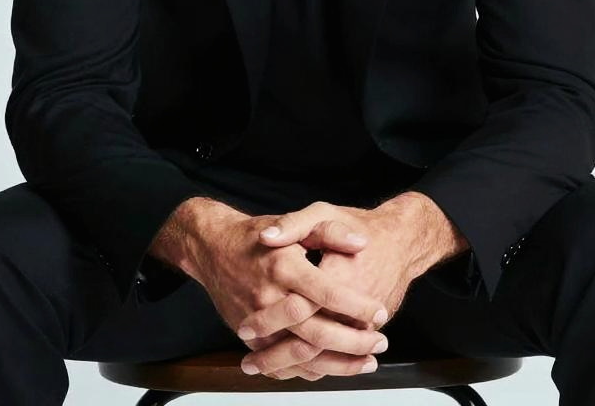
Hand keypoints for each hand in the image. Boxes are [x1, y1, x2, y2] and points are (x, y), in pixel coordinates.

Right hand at [185, 207, 388, 381]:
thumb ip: (330, 231)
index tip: (379, 310)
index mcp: (283, 267)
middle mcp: (268, 298)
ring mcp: (257, 322)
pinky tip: (336, 368)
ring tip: (368, 361)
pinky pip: (283, 364)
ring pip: (302, 355)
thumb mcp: (296, 222)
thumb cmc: (257, 234)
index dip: (355, 304)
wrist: (214, 248)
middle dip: (353, 341)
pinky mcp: (250, 338)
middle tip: (380, 341)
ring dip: (338, 363)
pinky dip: (312, 371)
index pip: (325, 291)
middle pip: (316, 331)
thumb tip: (360, 243)